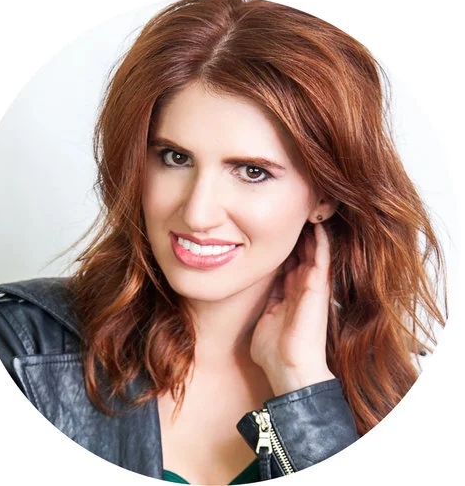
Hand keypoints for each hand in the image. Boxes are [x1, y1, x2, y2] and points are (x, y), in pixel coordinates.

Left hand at [250, 222, 334, 395]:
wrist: (288, 370)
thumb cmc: (274, 351)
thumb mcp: (263, 317)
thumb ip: (265, 301)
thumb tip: (254, 289)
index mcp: (288, 291)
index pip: (286, 260)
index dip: (281, 243)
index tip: (273, 224)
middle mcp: (302, 285)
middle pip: (300, 251)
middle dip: (295, 231)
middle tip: (290, 208)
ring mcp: (312, 286)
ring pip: (314, 250)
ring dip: (310, 231)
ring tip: (306, 208)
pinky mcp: (318, 288)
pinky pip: (322, 258)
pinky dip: (321, 240)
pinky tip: (317, 223)